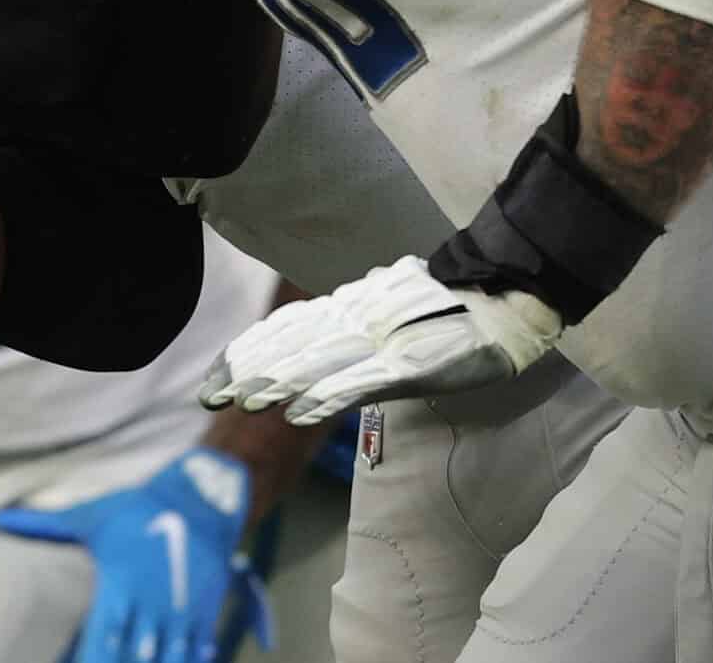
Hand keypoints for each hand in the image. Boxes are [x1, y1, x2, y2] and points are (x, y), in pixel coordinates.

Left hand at [0, 447, 258, 662]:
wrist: (196, 500)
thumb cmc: (133, 510)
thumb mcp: (88, 515)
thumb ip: (40, 526)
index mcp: (119, 588)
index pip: (102, 642)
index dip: (90, 661)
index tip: (69, 662)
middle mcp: (150, 608)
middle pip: (134, 659)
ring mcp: (181, 616)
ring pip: (167, 661)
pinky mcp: (204, 616)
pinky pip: (195, 654)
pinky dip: (186, 661)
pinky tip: (169, 660)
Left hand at [200, 256, 559, 426]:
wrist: (506, 300)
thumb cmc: (448, 313)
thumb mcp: (389, 317)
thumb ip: (352, 329)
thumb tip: (312, 341)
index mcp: (351, 308)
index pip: (287, 328)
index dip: (247, 351)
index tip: (212, 377)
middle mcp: (357, 318)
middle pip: (291, 344)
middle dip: (246, 370)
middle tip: (207, 397)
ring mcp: (382, 340)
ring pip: (317, 360)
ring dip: (275, 382)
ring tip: (241, 402)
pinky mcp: (410, 363)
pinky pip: (360, 379)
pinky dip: (326, 395)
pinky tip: (296, 411)